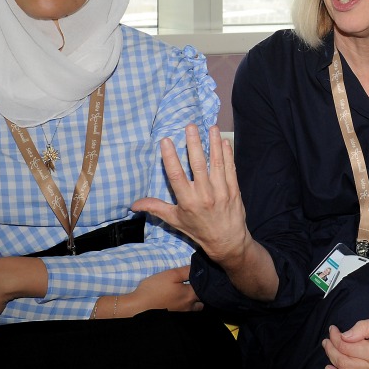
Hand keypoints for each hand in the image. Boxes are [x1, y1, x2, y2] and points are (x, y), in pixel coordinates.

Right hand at [133, 125, 251, 268]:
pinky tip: (223, 141)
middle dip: (194, 144)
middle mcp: (204, 195)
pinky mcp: (234, 190)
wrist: (227, 242)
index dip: (171, 158)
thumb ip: (156, 208)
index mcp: (187, 201)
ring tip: (210, 128)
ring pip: (216, 164)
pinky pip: (230, 169)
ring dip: (213, 144)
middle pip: (198, 165)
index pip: (176, 176)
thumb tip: (133, 204)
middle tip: (190, 127)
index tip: (166, 141)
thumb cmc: (198, 229)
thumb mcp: (175, 220)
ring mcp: (221, 192)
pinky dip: (227, 154)